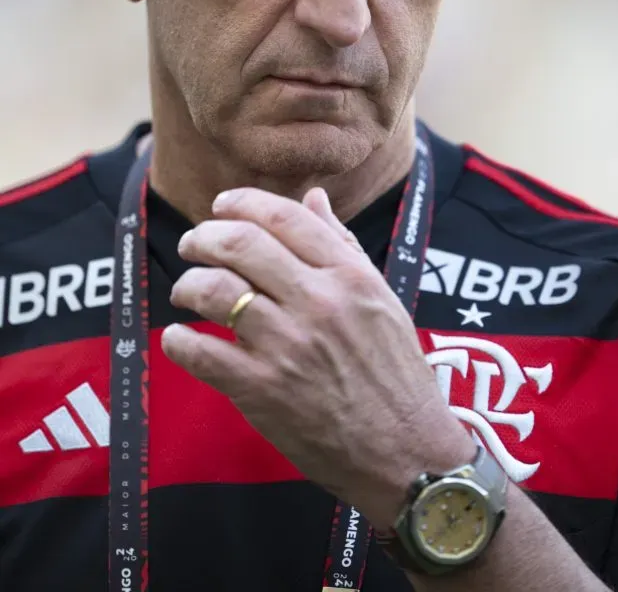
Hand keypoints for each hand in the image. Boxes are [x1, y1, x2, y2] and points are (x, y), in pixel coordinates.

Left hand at [161, 186, 473, 528]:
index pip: (284, 217)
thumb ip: (343, 245)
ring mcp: (289, 346)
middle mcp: (319, 302)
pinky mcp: (264, 391)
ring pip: (215, 291)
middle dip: (203, 237)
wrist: (408, 452)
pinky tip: (178, 339)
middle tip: (192, 245)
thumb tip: (313, 197)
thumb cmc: (397, 374)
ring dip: (187, 285)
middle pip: (241, 243)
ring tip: (185, 292)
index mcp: (349, 275)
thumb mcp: (382, 298)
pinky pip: (204, 355)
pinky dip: (179, 342)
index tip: (220, 206)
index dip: (241, 202)